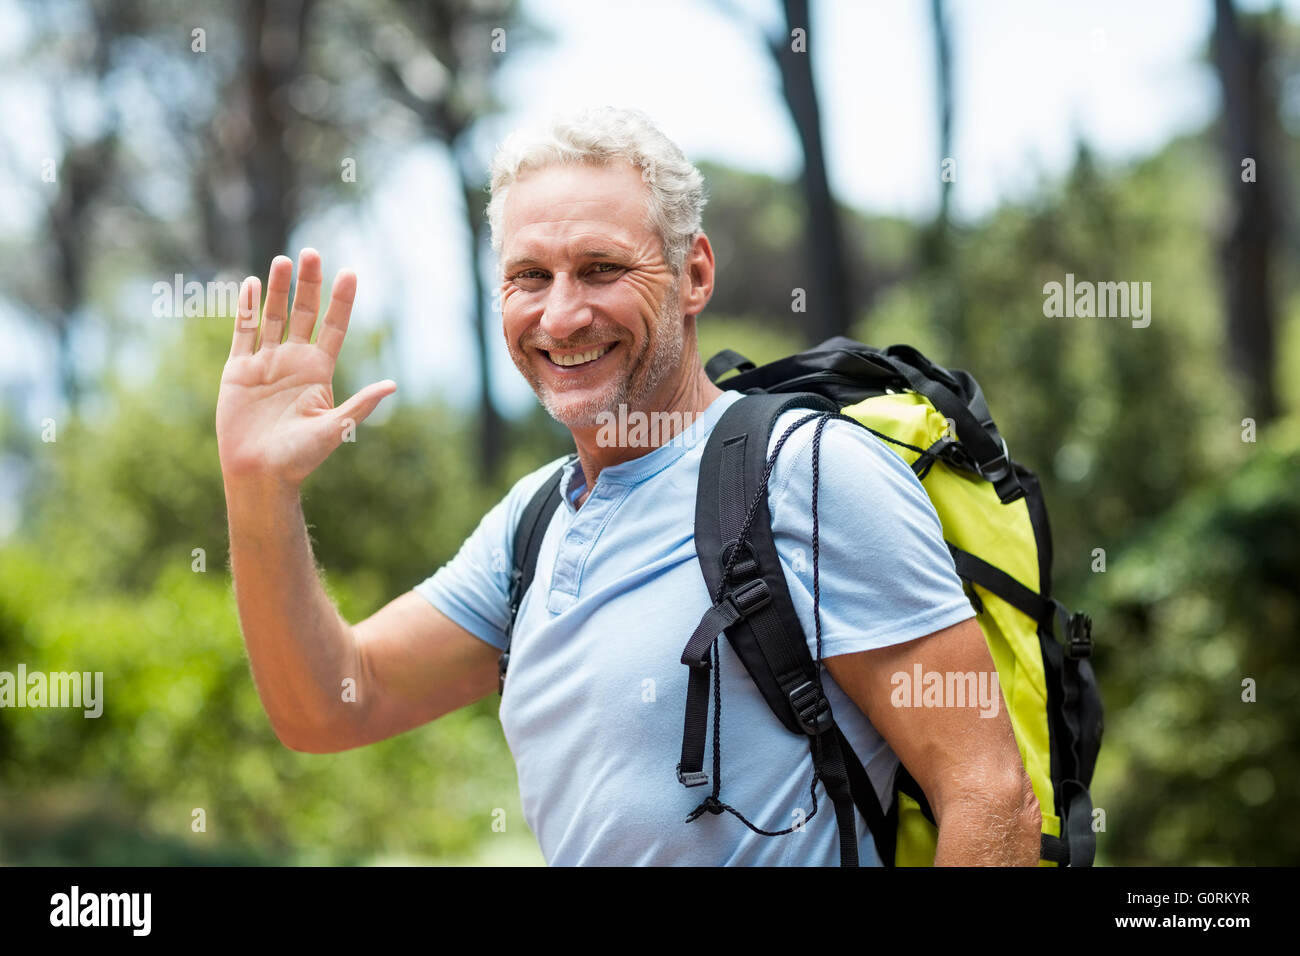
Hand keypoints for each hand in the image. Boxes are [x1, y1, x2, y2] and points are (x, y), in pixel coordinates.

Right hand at [216, 248, 395, 487]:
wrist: (259, 474)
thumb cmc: (299, 458)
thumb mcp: (335, 428)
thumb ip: (360, 405)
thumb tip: (393, 385)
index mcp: (319, 372)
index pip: (333, 328)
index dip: (341, 302)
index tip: (350, 273)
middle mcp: (294, 362)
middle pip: (303, 313)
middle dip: (309, 284)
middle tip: (313, 253)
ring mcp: (266, 363)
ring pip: (273, 316)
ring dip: (279, 289)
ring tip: (285, 260)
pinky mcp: (238, 370)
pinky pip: (244, 333)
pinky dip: (247, 309)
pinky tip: (253, 284)